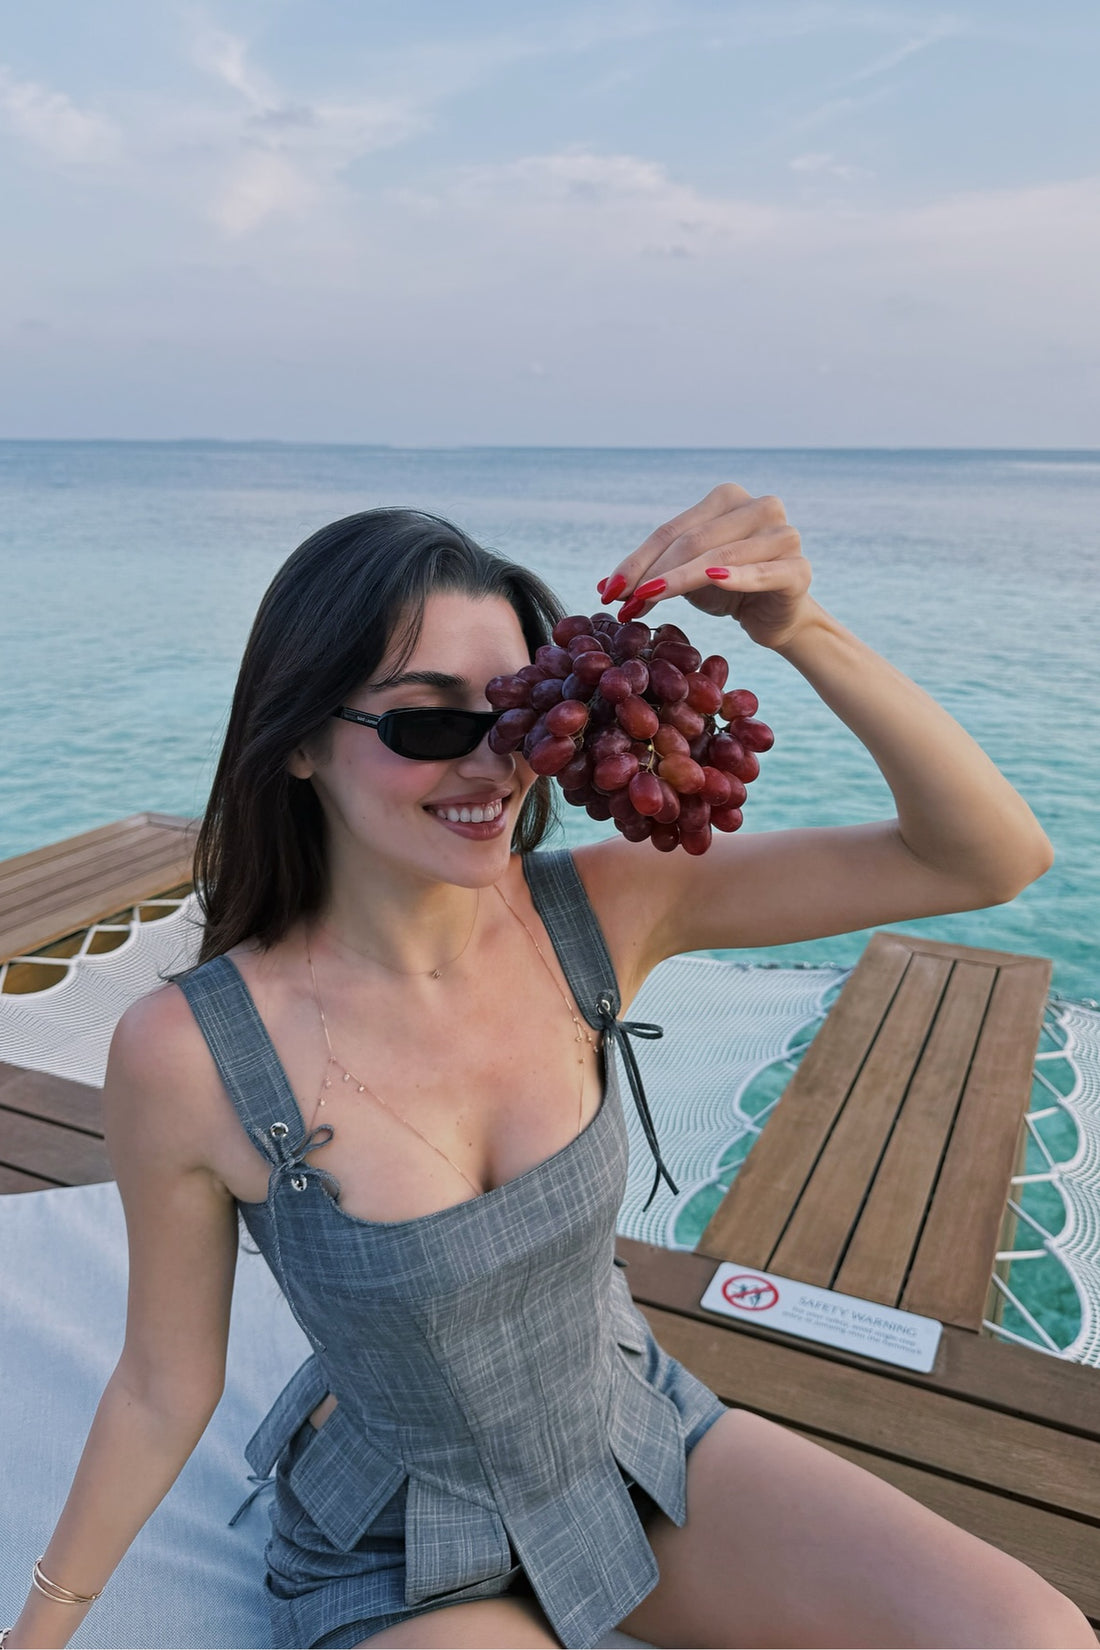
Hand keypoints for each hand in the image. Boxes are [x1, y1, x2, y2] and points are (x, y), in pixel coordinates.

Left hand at [597, 483, 812, 649]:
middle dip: (652, 575)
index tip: (607, 590)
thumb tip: (605, 586)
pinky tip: (714, 580)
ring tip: (645, 601)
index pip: (672, 530)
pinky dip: (737, 577)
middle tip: (623, 604)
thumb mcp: (686, 576)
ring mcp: (783, 535)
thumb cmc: (728, 589)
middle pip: (692, 542)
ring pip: (719, 557)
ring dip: (678, 581)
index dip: (637, 561)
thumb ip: (653, 572)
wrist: (774, 617)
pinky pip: (762, 573)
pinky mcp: (798, 569)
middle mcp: (759, 507)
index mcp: (728, 499)